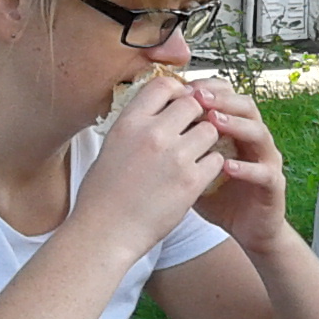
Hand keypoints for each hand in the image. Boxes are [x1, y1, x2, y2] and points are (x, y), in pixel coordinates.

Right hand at [77, 74, 226, 254]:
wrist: (104, 234)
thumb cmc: (102, 196)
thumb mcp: (110, 148)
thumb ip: (135, 126)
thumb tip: (154, 111)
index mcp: (129, 123)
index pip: (163, 84)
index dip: (177, 91)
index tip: (179, 104)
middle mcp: (153, 134)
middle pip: (193, 104)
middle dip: (196, 116)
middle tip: (191, 132)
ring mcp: (175, 156)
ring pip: (210, 130)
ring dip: (206, 141)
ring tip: (195, 156)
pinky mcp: (191, 181)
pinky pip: (216, 160)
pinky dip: (211, 167)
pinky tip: (198, 176)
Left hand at [182, 78, 290, 251]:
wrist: (247, 229)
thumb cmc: (217, 195)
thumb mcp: (192, 166)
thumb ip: (180, 145)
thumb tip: (146, 125)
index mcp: (236, 129)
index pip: (227, 97)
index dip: (208, 89)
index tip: (184, 87)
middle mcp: (254, 139)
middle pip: (246, 106)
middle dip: (222, 99)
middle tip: (198, 97)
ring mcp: (268, 160)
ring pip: (258, 133)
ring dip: (236, 125)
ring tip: (214, 122)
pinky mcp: (273, 185)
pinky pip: (263, 172)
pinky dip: (246, 168)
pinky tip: (227, 166)